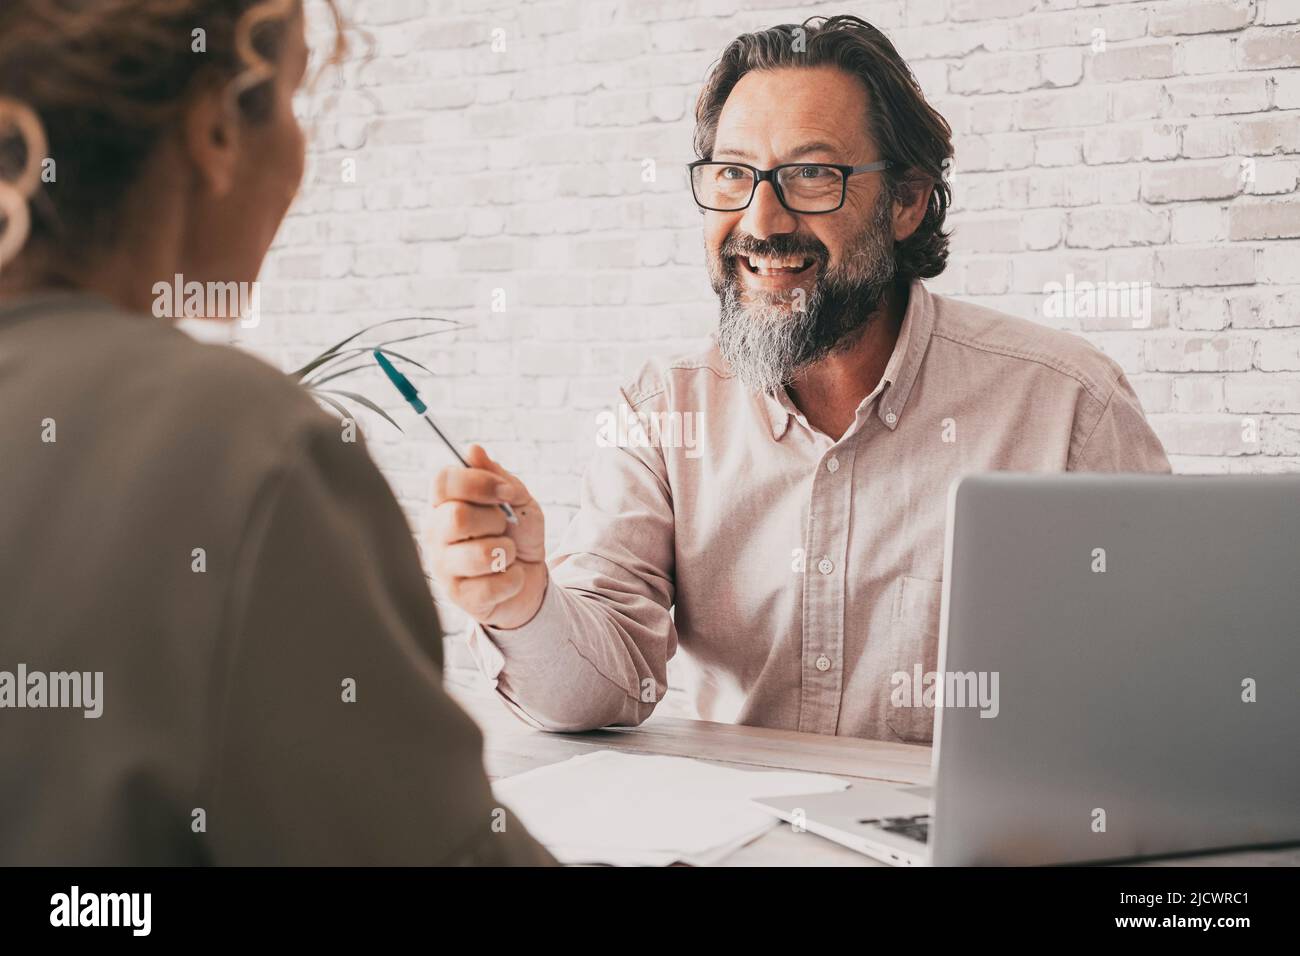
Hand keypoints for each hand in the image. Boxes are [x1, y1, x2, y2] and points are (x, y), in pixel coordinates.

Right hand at [429, 445, 547, 629]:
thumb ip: (499, 477)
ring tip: (505, 555)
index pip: (443, 481)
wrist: (531, 580)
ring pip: (480, 553)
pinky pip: (493, 585)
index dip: (479, 483)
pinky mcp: (458, 598)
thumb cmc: (518, 536)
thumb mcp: (519, 501)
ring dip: (506, 551)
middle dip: (495, 520)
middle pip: (457, 517)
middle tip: (503, 528)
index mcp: (444, 504)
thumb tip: (473, 450)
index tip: (506, 492)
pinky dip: (513, 580)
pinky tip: (507, 579)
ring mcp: (442, 567)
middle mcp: (434, 534)